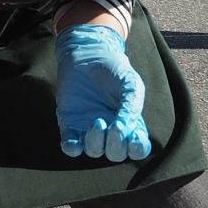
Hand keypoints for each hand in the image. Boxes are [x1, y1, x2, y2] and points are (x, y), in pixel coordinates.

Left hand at [54, 22, 150, 162]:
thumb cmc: (114, 70)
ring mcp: (89, 129)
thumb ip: (132, 107)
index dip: (137, 149)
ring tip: (97, 122)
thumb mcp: (131, 84)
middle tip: (114, 127)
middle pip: (115, 153)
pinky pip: (70, 145)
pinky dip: (72, 148)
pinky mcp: (70, 124)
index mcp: (129, 124)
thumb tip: (126, 130)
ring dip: (96, 142)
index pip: (137, 149)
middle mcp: (110, 131)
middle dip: (116, 145)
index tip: (135, 138)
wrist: (88, 54)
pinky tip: (74, 142)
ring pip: (94, 151)